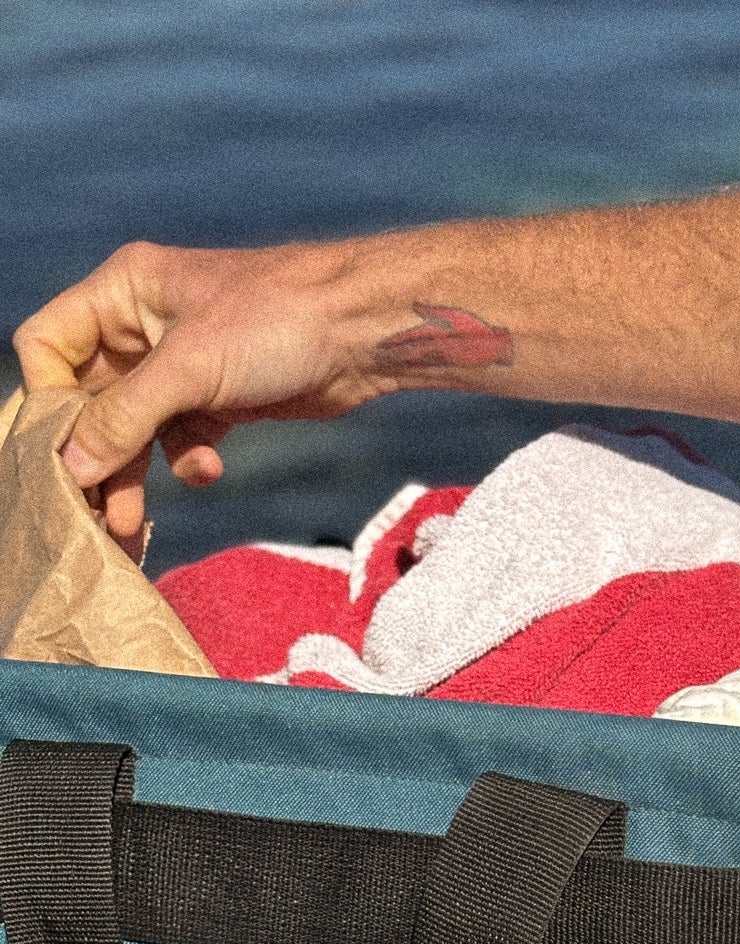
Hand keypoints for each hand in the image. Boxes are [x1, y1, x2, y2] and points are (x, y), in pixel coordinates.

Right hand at [13, 238, 397, 547]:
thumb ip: (125, 417)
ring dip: (133, 476)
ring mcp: (179, 366)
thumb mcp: (189, 368)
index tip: (64, 450)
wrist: (361, 334)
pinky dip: (187, 461)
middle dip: (94, 456)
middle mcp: (141, 327)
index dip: (49, 399)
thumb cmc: (276, 322)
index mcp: (121, 294)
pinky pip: (178, 440)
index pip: (49, 345)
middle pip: (89, 400)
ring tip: (130, 525)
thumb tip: (71, 463)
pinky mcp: (215, 399)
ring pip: (133, 430)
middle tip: (90, 514)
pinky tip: (208, 469)